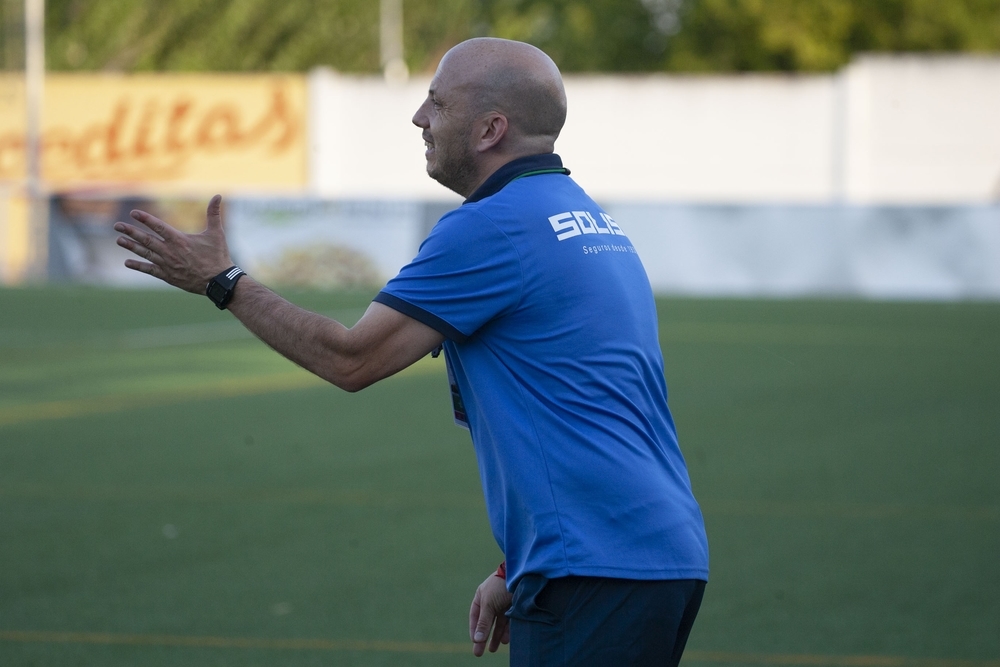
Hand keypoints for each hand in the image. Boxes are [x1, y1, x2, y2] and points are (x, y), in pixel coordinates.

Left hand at [114, 194, 233, 293]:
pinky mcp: (168, 276)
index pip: (158, 226)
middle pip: (146, 239)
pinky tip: (127, 263)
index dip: (145, 219)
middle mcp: (170, 251)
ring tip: (119, 240)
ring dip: (131, 246)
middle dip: (131, 231)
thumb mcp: (217, 233)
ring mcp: (167, 264)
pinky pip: (150, 270)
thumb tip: (218, 195)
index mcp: (180, 240)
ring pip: (145, 253)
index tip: (133, 213)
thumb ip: (213, 214)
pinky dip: (138, 266)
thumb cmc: (218, 256)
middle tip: (117, 226)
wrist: (218, 281)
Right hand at [469, 570, 512, 656]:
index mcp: (482, 596)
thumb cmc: (500, 587)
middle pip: (487, 622)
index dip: (474, 629)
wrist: (521, 575)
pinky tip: (506, 639)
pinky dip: (508, 631)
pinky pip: (510, 621)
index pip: (475, 616)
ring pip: (499, 623)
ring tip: (494, 648)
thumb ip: (483, 623)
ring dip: (496, 636)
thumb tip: (476, 640)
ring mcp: (504, 604)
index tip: (475, 642)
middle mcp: (492, 601)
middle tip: (480, 652)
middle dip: (484, 637)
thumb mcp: (488, 605)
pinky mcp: (515, 607)